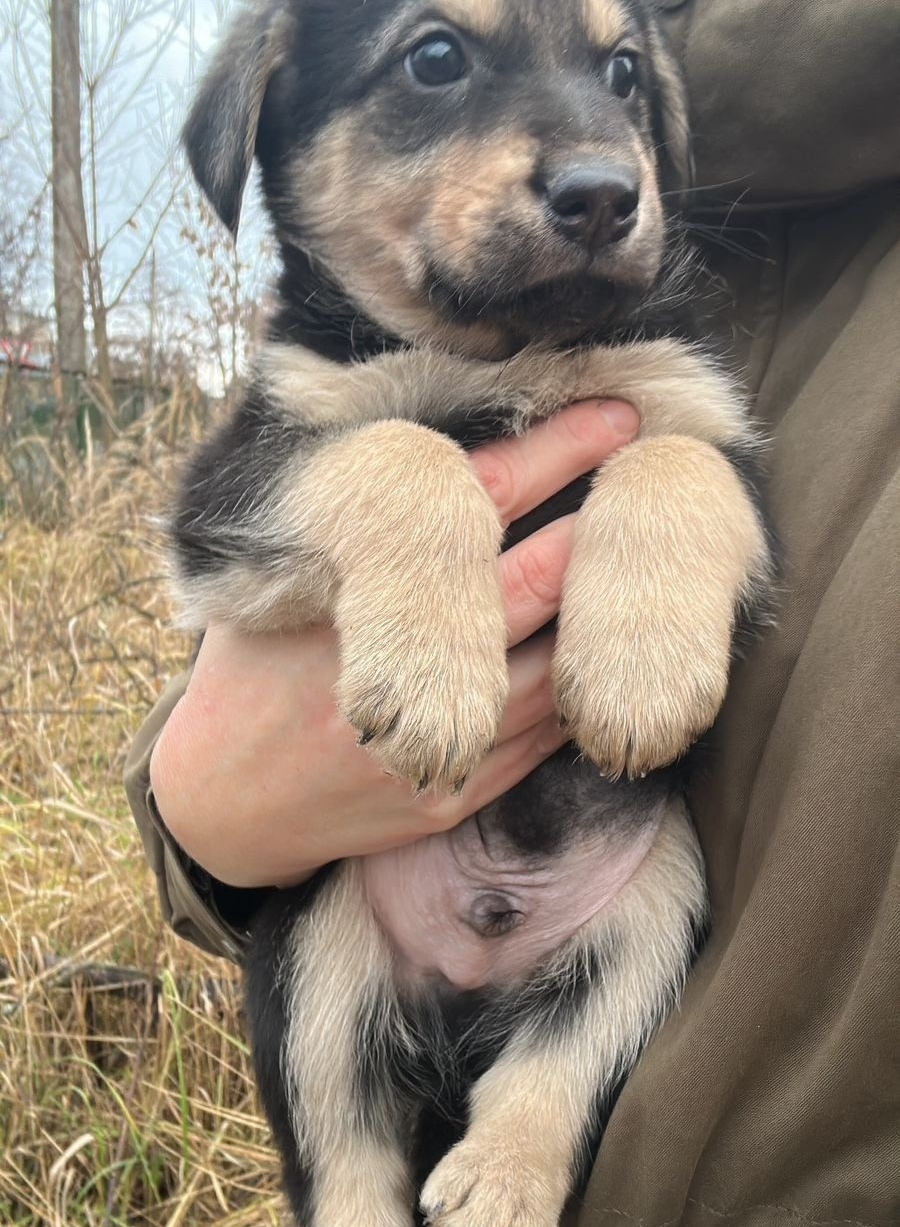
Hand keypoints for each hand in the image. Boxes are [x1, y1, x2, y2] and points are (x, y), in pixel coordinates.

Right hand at [149, 399, 638, 886]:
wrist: (221, 811)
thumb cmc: (246, 677)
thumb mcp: (266, 585)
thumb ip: (333, 528)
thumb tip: (395, 435)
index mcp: (354, 598)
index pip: (476, 505)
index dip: (551, 453)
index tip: (611, 415)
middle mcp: (403, 670)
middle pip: (538, 580)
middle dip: (604, 523)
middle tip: (662, 472)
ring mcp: (439, 740)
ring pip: (561, 662)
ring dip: (613, 611)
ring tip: (664, 563)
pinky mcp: (460, 791)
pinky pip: (550, 733)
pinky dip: (588, 684)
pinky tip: (621, 650)